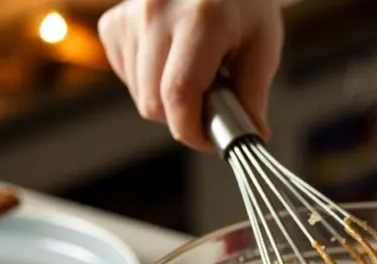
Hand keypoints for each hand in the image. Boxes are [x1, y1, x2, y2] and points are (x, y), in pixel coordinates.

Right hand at [98, 0, 283, 149]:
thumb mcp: (262, 47)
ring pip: (140, 96)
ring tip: (194, 75)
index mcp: (201, 18)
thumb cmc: (244, 8)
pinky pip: (128, 78)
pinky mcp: (114, 23)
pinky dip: (150, 83)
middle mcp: (157, 12)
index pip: (179, 94)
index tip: (208, 139)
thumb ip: (253, 96)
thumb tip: (250, 136)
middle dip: (183, 117)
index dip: (192, 130)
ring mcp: (131, 16)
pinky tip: (171, 62)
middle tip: (210, 103)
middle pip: (154, 103)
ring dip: (167, 101)